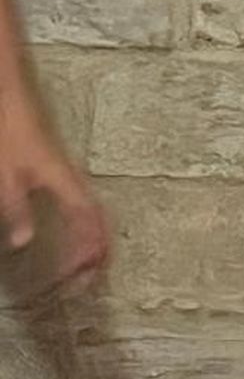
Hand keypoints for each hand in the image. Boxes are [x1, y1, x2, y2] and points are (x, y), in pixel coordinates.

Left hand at [0, 103, 109, 297]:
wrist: (11, 99)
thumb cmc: (11, 135)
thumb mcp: (7, 177)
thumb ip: (17, 210)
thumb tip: (24, 243)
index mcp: (65, 183)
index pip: (89, 221)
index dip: (91, 249)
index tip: (85, 275)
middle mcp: (73, 181)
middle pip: (99, 218)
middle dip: (99, 250)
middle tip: (90, 279)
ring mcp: (68, 177)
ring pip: (93, 212)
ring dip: (94, 239)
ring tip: (87, 264)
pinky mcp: (59, 174)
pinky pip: (83, 205)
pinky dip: (85, 226)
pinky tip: (73, 235)